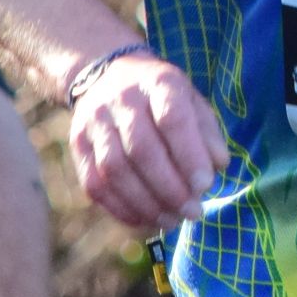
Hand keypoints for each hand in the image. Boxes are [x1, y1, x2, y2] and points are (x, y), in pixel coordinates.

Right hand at [69, 51, 227, 229]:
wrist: (106, 75)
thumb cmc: (161, 97)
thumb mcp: (192, 100)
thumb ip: (207, 132)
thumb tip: (218, 166)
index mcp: (157, 82)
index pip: (172, 118)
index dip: (190, 155)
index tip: (206, 185)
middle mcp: (122, 99)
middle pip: (141, 149)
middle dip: (170, 188)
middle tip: (193, 212)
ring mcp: (94, 122)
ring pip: (115, 170)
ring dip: (146, 204)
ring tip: (172, 221)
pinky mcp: (78, 146)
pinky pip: (94, 184)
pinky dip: (121, 209)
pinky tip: (145, 220)